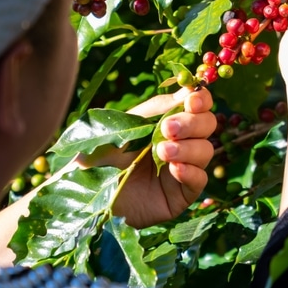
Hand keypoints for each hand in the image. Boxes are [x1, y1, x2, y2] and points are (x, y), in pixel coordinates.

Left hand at [79, 87, 216, 227]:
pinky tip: (174, 169)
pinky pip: (199, 181)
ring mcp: (182, 169)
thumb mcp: (123, 126)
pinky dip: (191, 172)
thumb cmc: (96, 157)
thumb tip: (188, 92)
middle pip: (207, 125)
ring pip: (206, 150)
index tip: (191, 101)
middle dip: (192, 123)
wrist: (80, 195)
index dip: (200, 100)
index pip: (197, 105)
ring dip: (188, 148)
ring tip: (162, 151)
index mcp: (167, 121)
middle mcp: (180, 142)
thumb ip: (155, 109)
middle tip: (168, 128)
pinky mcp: (180, 195)